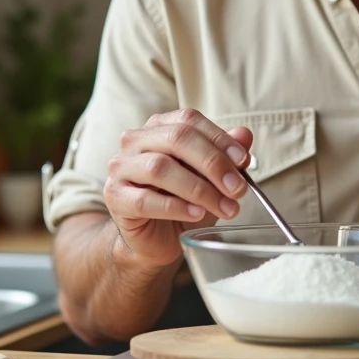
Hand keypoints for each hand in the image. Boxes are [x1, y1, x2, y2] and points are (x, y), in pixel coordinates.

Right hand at [103, 108, 251, 266]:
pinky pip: (145, 199)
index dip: (219, 138)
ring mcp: (120, 168)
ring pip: (159, 168)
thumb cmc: (183, 201)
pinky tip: (196, 214)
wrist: (155, 238)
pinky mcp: (114, 197)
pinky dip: (175, 207)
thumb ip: (225, 154)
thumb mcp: (211, 178)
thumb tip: (244, 135)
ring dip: (198, 189)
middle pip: (176, 138)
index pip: (189, 120)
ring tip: (224, 207)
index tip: (244, 161)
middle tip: (238, 188)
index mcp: (158, 127)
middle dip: (213, 163)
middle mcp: (135, 140)